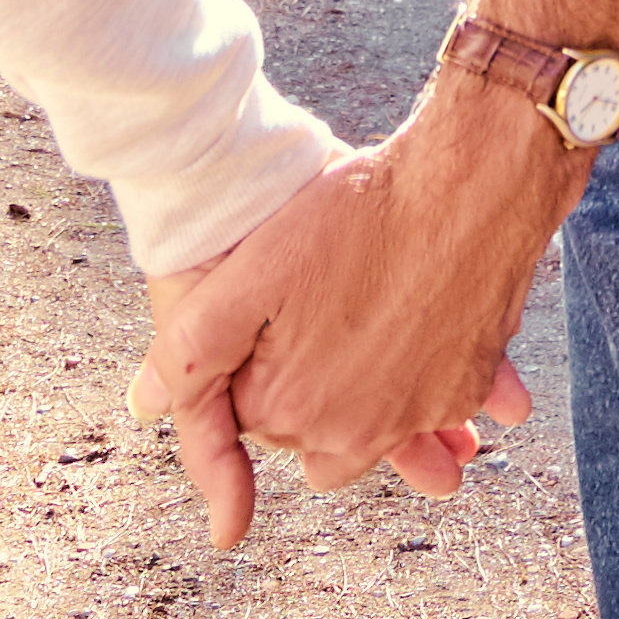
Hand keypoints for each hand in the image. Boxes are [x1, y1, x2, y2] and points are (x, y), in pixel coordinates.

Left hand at [171, 86, 585, 504]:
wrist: (471, 185)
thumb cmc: (355, 216)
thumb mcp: (250, 274)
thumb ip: (189, 351)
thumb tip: (146, 407)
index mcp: (286, 407)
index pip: (249, 418)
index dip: (252, 370)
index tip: (268, 321)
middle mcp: (351, 431)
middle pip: (312, 434)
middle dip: (310, 396)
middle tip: (316, 332)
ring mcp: (413, 416)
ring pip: (379, 429)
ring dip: (375, 409)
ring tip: (370, 349)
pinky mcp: (464, 391)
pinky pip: (437, 408)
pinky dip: (429, 389)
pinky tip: (424, 337)